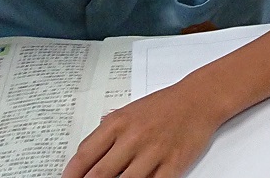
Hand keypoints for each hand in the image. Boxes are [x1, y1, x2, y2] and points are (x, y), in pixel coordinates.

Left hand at [61, 81, 223, 177]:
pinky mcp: (173, 163)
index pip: (84, 155)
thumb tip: (83, 160)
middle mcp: (134, 137)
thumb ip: (106, 133)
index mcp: (118, 123)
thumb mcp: (128, 112)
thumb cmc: (164, 106)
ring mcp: (154, 152)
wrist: (199, 99)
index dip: (70, 175)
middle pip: (99, 174)